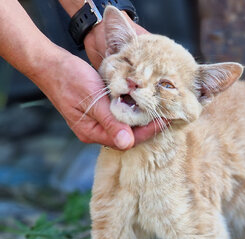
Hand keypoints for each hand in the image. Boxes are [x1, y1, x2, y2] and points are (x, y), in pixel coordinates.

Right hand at [81, 11, 165, 147]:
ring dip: (143, 116)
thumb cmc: (69, 79)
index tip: (165, 120)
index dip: (148, 130)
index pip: (127, 140)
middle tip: (169, 114)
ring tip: (161, 108)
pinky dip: (133, 108)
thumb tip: (127, 143)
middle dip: (149, 125)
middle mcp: (96, 130)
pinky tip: (145, 101)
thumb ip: (110, 122)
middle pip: (129, 134)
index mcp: (92, 132)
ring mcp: (98, 120)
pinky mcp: (100, 109)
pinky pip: (121, 114)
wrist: (50, 63)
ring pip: (127, 124)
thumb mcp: (93, 100)